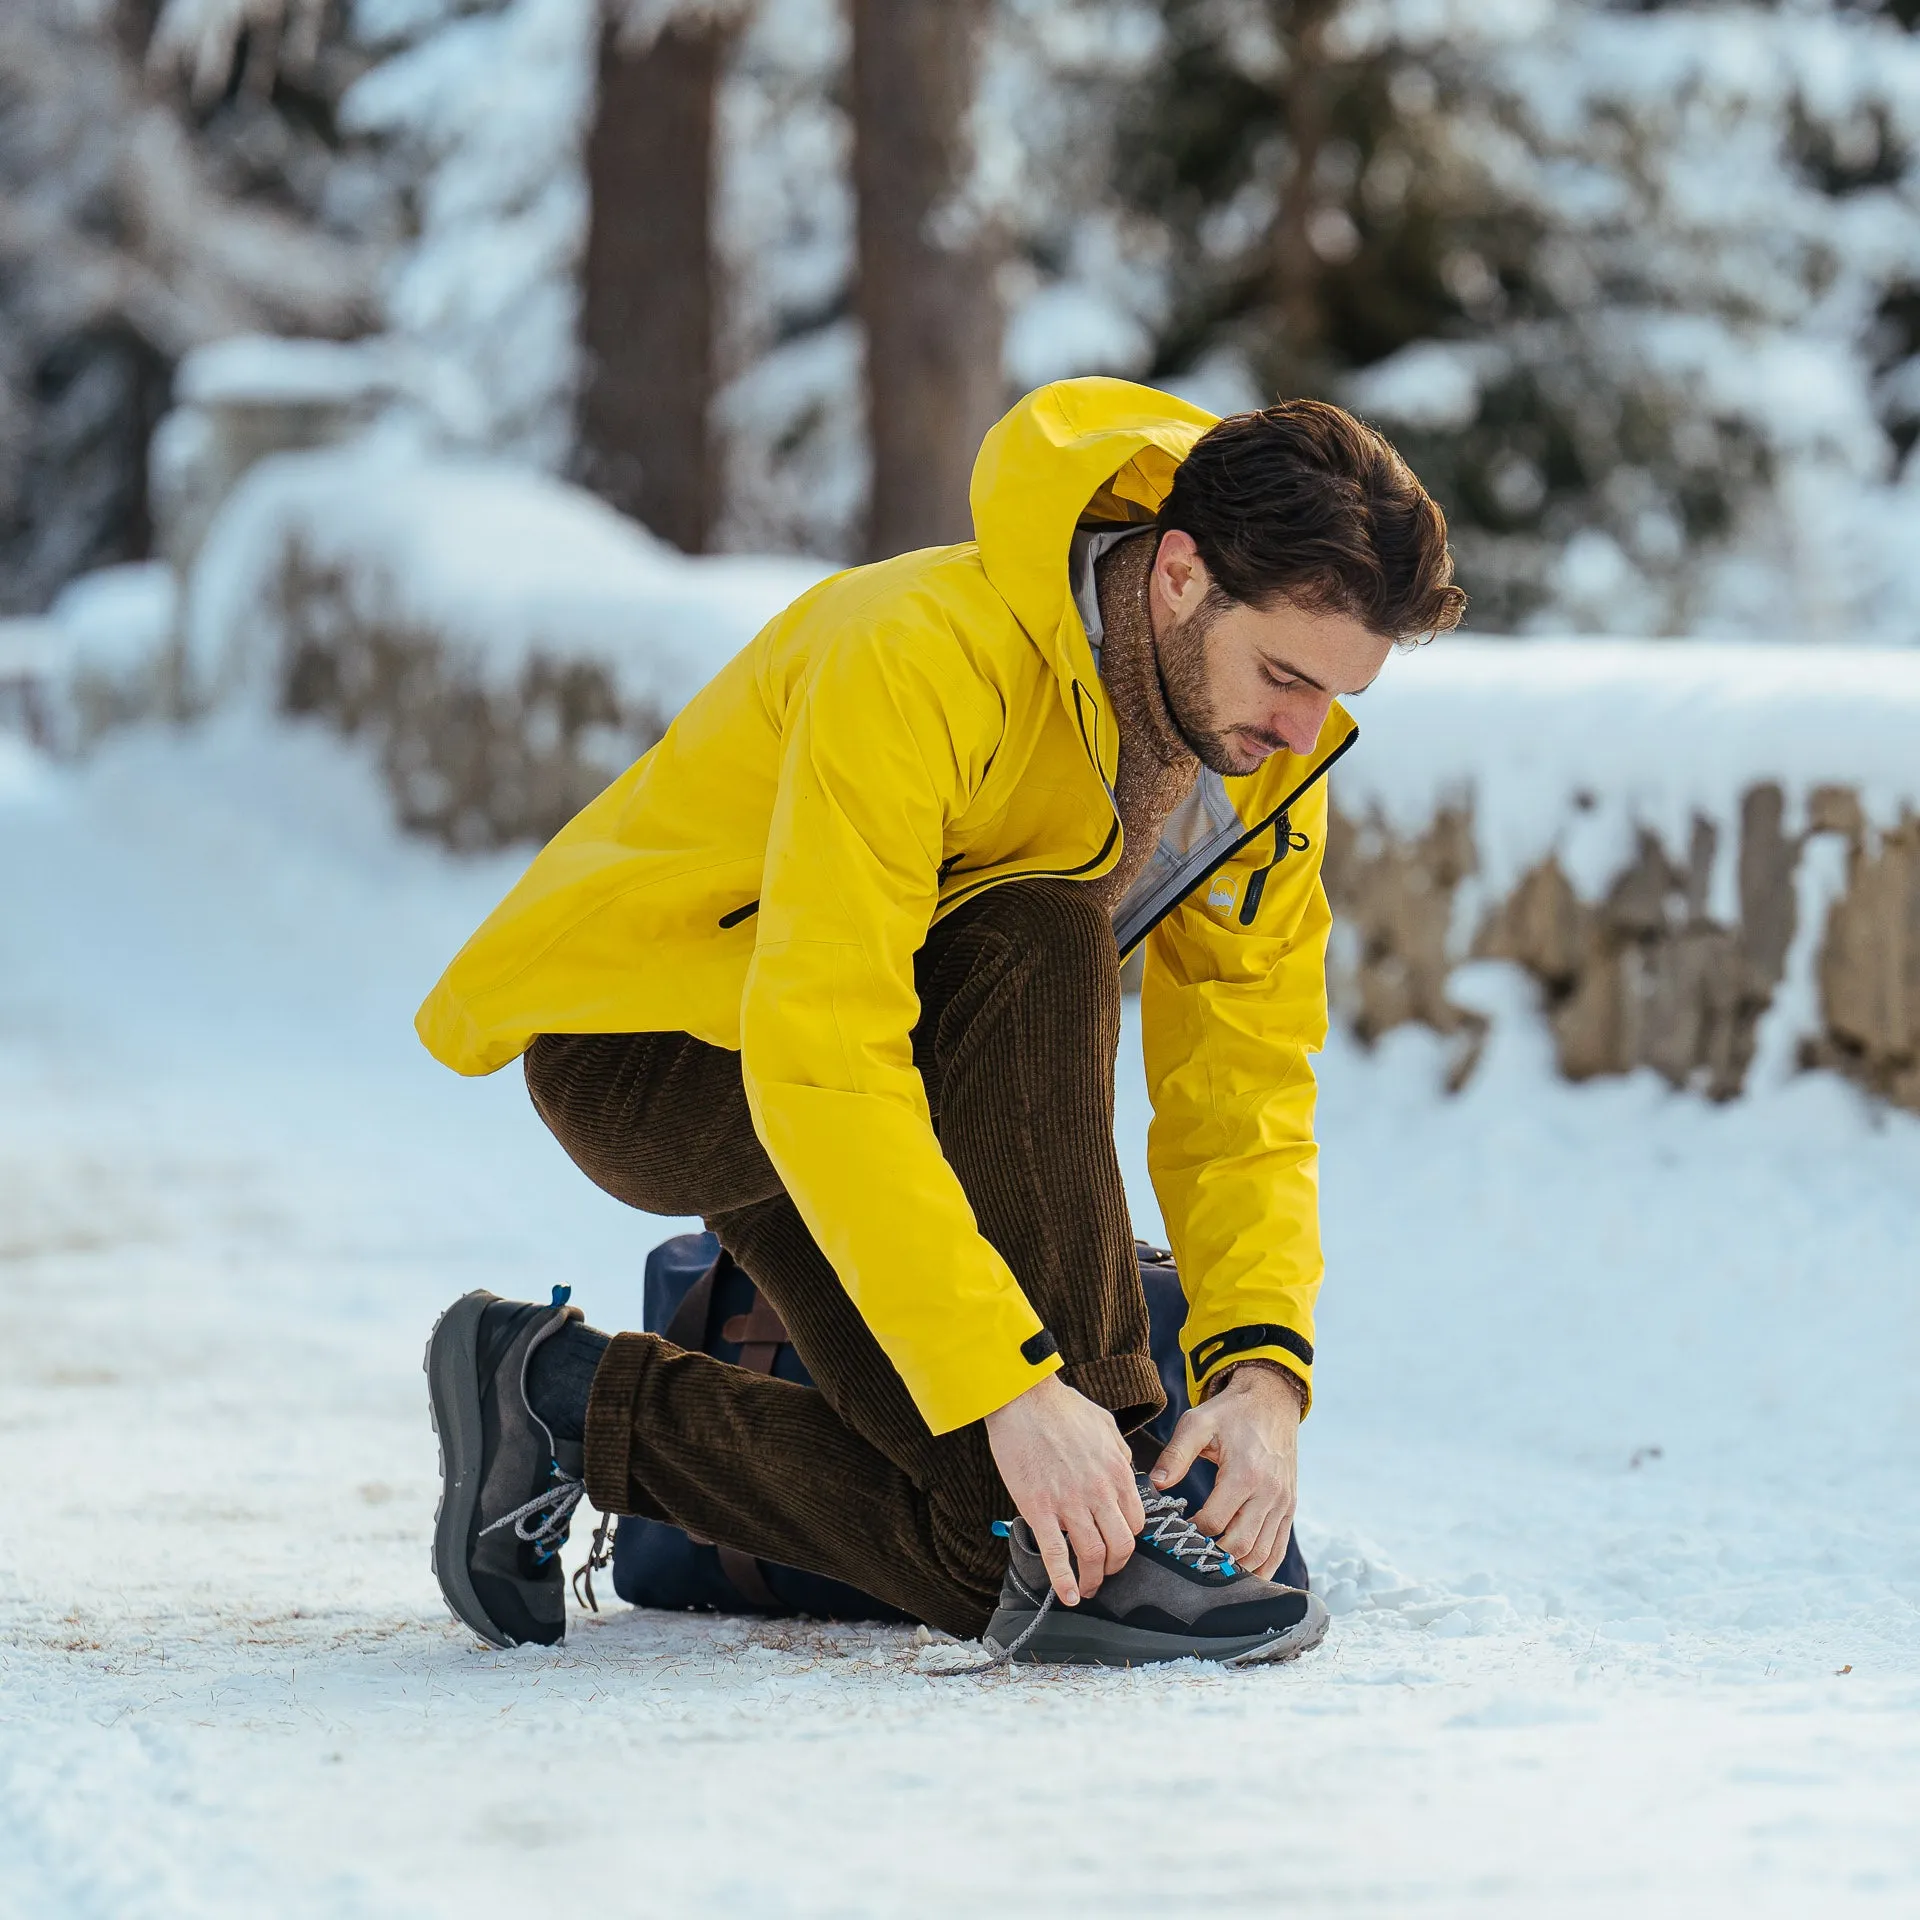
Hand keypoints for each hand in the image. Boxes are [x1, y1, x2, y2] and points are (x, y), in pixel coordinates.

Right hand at [984, 1374, 1145, 1605]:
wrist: (1024, 1399)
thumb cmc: (1061, 1407)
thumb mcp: (1105, 1424)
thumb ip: (1119, 1452)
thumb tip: (1125, 1470)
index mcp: (1118, 1471)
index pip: (1136, 1522)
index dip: (1128, 1540)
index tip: (1116, 1546)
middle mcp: (1100, 1491)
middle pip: (1120, 1546)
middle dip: (1114, 1566)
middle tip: (1103, 1572)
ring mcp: (1070, 1502)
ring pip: (1092, 1554)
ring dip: (1092, 1579)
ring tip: (1085, 1588)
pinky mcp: (1039, 1508)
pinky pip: (1056, 1553)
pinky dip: (1063, 1580)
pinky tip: (1066, 1596)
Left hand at [1150, 1363, 1300, 1579]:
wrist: (1271, 1400)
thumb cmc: (1231, 1412)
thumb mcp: (1197, 1423)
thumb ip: (1175, 1454)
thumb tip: (1156, 1483)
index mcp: (1244, 1473)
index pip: (1214, 1521)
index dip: (1192, 1531)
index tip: (1176, 1528)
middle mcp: (1269, 1493)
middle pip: (1240, 1545)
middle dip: (1213, 1555)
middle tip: (1190, 1553)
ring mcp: (1283, 1503)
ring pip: (1261, 1553)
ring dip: (1236, 1566)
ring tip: (1211, 1563)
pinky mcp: (1290, 1507)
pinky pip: (1279, 1549)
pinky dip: (1262, 1566)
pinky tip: (1242, 1571)